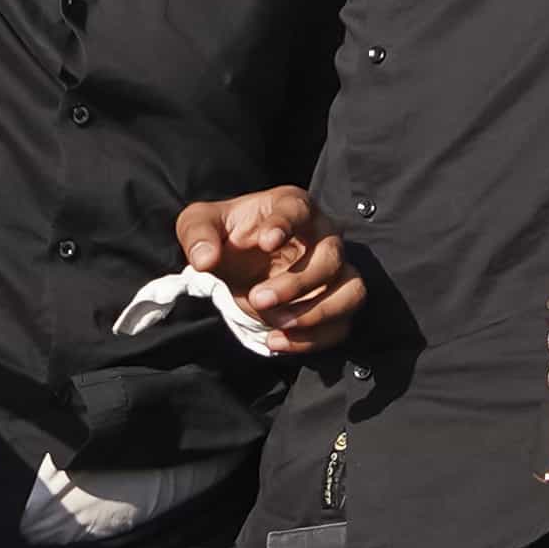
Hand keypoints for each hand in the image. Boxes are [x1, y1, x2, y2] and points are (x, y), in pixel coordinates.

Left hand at [169, 185, 364, 355]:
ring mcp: (336, 271)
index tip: (266, 242)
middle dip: (297, 283)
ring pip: (351, 292)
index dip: (286, 225)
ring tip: (274, 324)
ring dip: (315, 313)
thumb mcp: (199, 226)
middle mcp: (323, 235)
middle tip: (258, 299)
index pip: (299, 209)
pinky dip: (313, 339)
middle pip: (330, 257)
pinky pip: (342, 325)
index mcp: (292, 206)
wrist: (239, 267)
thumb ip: (197, 234)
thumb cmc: (225, 237)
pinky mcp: (336, 303)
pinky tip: (276, 341)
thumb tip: (203, 259)